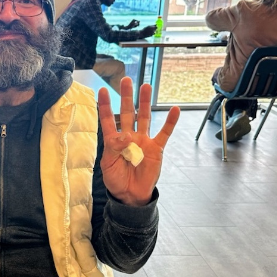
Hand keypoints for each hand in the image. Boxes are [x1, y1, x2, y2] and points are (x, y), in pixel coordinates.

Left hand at [98, 77, 179, 204]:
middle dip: (126, 96)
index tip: (102, 91)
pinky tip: (175, 109)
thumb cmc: (117, 180)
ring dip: (144, 102)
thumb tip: (126, 135)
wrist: (131, 196)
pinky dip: (170, 122)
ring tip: (146, 86)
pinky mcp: (156, 148)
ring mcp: (143, 141)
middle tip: (126, 80)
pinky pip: (164, 133)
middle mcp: (129, 136)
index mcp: (114, 141)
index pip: (108, 120)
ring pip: (144, 117)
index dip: (105, 106)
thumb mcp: (108, 165)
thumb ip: (113, 148)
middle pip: (127, 113)